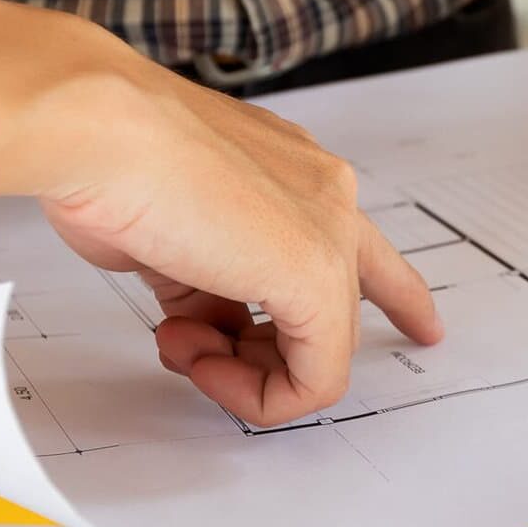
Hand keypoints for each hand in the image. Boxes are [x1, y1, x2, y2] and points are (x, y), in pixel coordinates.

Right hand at [29, 64, 442, 427]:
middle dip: (258, 356)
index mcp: (294, 169)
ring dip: (242, 372)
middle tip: (191, 354)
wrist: (100, 132)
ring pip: (323, 347)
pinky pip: (316, 376)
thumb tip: (205, 322)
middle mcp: (324, 195)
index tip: (427, 327)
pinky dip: (258, 395)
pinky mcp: (316, 277)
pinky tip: (203, 365)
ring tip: (180, 345)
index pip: (362, 242)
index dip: (400, 294)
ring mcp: (327, 232)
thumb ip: (205, 277)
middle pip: (335, 307)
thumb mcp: (171, 233)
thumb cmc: (112, 161)